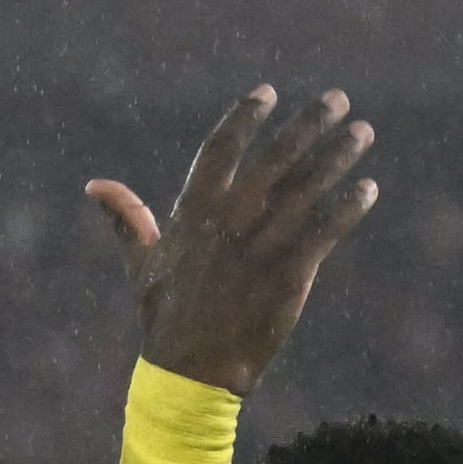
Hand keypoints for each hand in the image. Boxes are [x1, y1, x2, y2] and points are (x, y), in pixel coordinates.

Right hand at [85, 87, 381, 398]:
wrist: (193, 371)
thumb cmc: (166, 316)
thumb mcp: (143, 263)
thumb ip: (127, 218)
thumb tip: (95, 186)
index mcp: (193, 213)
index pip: (220, 148)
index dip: (244, 117)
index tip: (268, 92)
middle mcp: (230, 222)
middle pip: (277, 158)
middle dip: (309, 124)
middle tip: (337, 99)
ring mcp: (262, 246)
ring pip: (309, 188)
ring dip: (338, 157)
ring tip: (362, 132)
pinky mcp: (291, 273)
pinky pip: (326, 230)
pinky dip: (349, 208)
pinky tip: (367, 188)